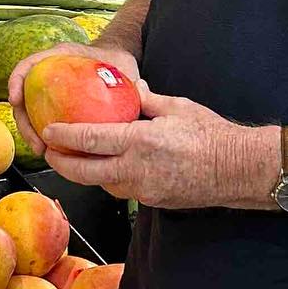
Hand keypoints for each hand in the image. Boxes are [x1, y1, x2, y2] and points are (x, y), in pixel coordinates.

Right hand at [8, 44, 142, 154]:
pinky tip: (52, 151)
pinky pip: (43, 123)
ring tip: (43, 151)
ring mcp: (49, 93)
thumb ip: (126, 76)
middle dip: (24, 123)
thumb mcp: (121, 65)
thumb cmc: (115, 62)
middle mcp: (49, 74)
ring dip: (32, 134)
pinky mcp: (54, 108)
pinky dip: (45, 137)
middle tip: (37, 142)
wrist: (116, 64)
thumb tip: (140, 88)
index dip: (16, 81)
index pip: (28, 65)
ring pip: (30, 114)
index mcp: (59, 58)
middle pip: (24, 98)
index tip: (15, 99)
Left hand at [40, 90, 274, 209]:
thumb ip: (147, 99)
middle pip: (84, 173)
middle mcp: (136, 169)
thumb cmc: (211, 135)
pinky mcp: (152, 201)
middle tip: (50, 152)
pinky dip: (109, 179)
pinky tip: (107, 167)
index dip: (64, 136)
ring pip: (101, 184)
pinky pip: (121, 191)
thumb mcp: (177, 107)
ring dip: (85, 173)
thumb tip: (131, 87)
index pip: (89, 140)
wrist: (239, 169)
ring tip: (75, 158)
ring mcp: (143, 190)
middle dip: (61, 163)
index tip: (48, 131)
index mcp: (140, 141)